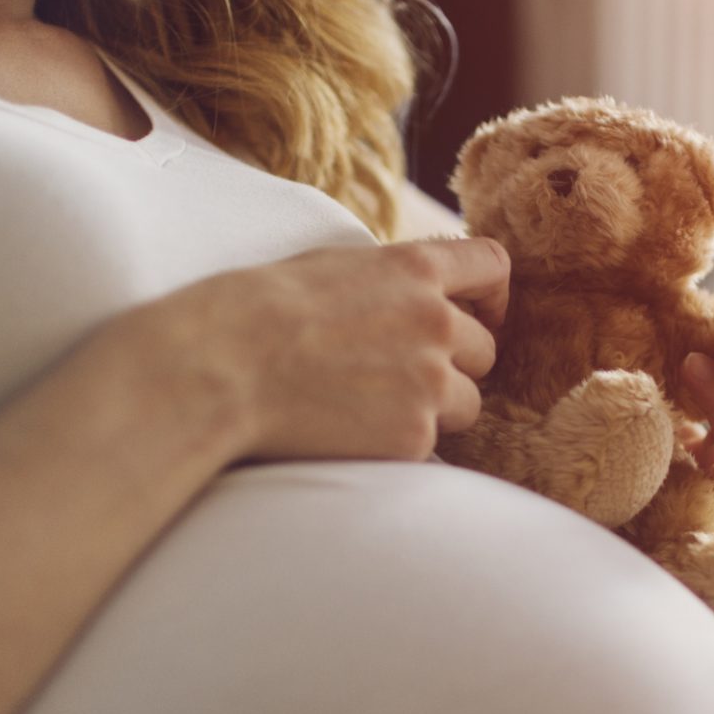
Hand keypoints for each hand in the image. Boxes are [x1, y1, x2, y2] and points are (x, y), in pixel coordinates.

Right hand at [133, 237, 510, 464]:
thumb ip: (391, 279)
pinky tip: (351, 433)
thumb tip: (421, 292)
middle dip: (453, 364)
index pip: (491, 266)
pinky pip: (431, 446)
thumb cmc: (258, 312)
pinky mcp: (414, 436)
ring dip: (436, 408)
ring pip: (469, 402)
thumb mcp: (333, 266)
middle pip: (485, 348)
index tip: (479, 315)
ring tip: (369, 407)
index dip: (492, 294)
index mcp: (414, 268)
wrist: (221, 368)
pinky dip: (400, 444)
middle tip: (398, 376)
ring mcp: (430, 382)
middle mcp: (436, 322)